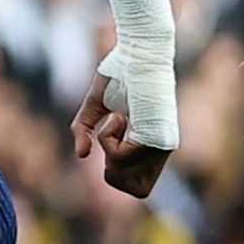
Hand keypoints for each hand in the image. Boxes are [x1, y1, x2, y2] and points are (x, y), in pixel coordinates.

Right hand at [71, 76, 170, 198]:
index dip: (119, 174)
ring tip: (117, 122)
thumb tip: (82, 155)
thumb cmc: (119, 75)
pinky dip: (109, 139)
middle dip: (114, 170)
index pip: (139, 187)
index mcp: (152, 148)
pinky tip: (118, 116)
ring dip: (111, 153)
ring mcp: (161, 146)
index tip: (115, 145)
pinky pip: (122, 157)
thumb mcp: (95, 107)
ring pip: (126, 176)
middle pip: (136, 190)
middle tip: (115, 138)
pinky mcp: (157, 138)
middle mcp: (161, 151)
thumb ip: (85, 131)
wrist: (135, 53)